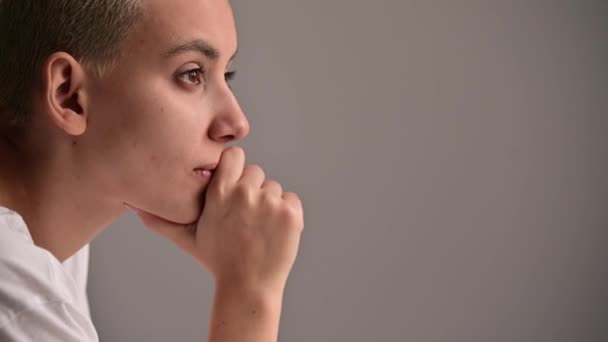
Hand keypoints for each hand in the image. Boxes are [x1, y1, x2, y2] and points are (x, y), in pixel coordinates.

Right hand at [130, 146, 304, 292]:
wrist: (248, 286)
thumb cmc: (218, 260)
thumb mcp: (188, 237)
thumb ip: (163, 219)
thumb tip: (134, 207)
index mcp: (220, 192)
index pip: (234, 155)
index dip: (235, 168)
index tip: (233, 183)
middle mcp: (245, 192)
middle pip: (255, 172)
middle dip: (251, 189)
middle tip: (244, 216)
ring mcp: (270, 202)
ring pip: (273, 188)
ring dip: (269, 203)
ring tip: (258, 228)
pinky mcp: (290, 213)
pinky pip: (291, 200)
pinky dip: (286, 213)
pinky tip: (273, 231)